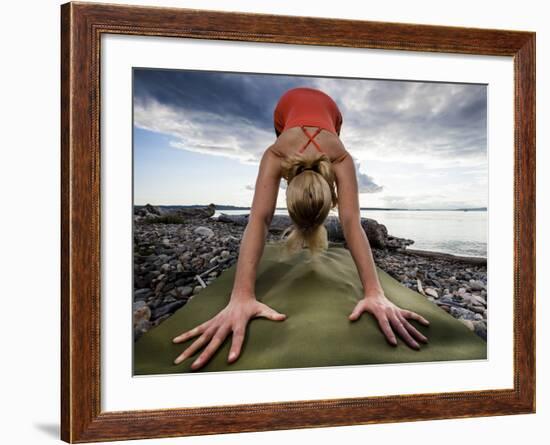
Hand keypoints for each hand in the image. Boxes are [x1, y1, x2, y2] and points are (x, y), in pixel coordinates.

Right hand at [172, 297, 286, 370]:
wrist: (240, 294)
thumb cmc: (252, 305)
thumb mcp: (263, 309)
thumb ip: (272, 314)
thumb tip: (283, 317)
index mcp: (238, 322)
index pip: (238, 337)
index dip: (235, 347)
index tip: (231, 360)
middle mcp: (224, 324)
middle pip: (214, 341)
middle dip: (205, 355)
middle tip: (196, 367)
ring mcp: (215, 323)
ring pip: (201, 338)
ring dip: (189, 349)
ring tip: (178, 360)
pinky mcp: (210, 323)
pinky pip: (196, 330)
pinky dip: (186, 336)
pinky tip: (175, 342)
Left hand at [348, 293, 429, 349]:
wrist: (375, 293)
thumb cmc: (367, 302)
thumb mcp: (360, 306)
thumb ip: (356, 312)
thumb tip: (350, 318)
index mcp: (381, 313)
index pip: (385, 325)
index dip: (389, 334)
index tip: (394, 343)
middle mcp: (391, 313)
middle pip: (399, 327)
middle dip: (407, 338)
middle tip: (415, 347)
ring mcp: (397, 312)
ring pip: (407, 323)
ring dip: (416, 332)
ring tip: (424, 341)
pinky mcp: (400, 311)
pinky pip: (411, 314)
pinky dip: (419, 318)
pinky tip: (427, 324)